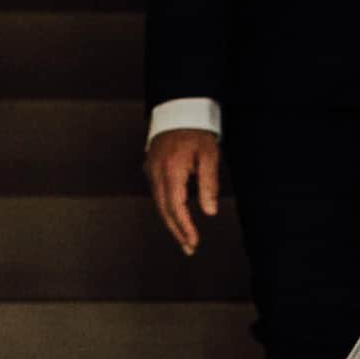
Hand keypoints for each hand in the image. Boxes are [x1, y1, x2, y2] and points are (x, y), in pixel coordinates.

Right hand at [146, 127, 220, 254]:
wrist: (178, 109)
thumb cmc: (196, 131)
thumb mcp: (209, 155)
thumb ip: (209, 184)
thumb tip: (209, 212)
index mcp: (171, 171)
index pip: (176, 208)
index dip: (185, 228)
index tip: (194, 243)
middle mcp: (156, 173)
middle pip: (164, 210)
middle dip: (177, 232)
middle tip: (189, 249)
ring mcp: (150, 171)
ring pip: (159, 204)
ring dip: (171, 223)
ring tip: (184, 238)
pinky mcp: (150, 168)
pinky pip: (157, 194)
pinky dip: (166, 209)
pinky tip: (175, 217)